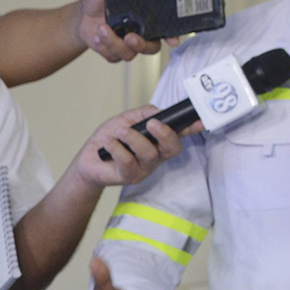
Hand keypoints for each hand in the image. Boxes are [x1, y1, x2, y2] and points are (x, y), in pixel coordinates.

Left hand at [77, 0, 178, 62]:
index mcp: (145, 18)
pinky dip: (104, 47)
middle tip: (129, 37)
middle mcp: (139, 34)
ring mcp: (127, 45)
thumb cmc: (98, 1)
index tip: (173, 40)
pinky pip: (113, 56)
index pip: (164, 29)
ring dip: (114, 43)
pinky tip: (96, 37)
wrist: (81, 16)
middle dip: (141, 45)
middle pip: (151, 48)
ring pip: (129, 54)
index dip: (172, 36)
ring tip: (101, 29)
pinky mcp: (113, 53)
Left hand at [77, 105, 195, 186]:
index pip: (179, 134)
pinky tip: (108, 143)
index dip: (192, 128)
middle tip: (152, 124)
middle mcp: (156, 156)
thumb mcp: (127, 119)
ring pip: (149, 153)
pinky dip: (117, 148)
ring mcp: (145, 168)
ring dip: (134, 139)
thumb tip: (159, 112)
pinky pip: (128, 161)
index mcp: (158, 141)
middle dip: (165, 134)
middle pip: (173, 148)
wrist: (88, 158)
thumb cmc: (111, 138)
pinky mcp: (130, 176)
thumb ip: (144, 114)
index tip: (201, 121)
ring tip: (120, 131)